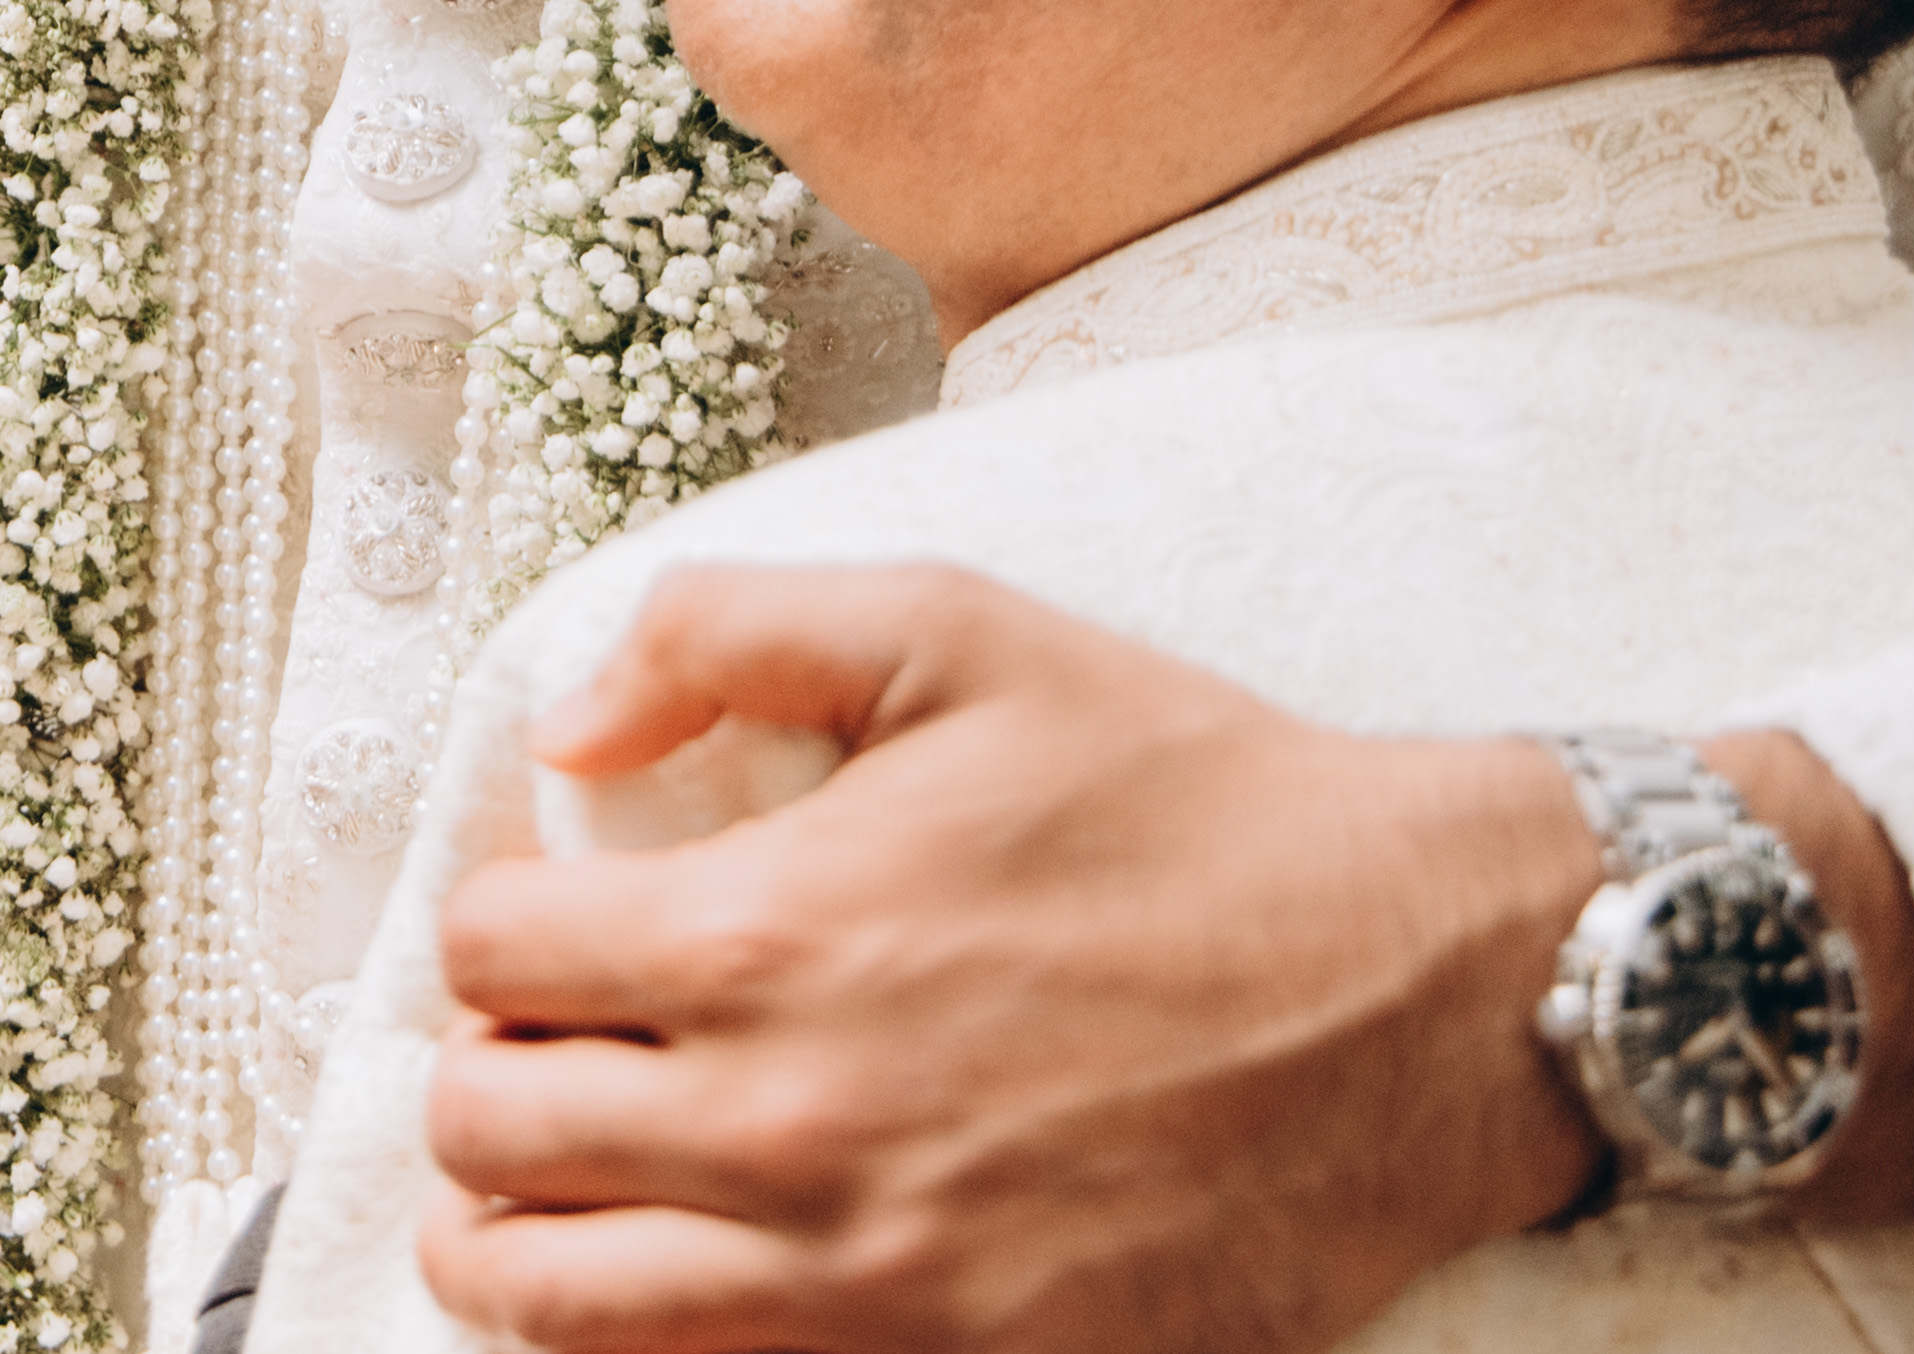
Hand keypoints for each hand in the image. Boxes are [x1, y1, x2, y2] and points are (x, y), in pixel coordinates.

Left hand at [420, 561, 1601, 1352]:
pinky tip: (685, 1273)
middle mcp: (791, 1128)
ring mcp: (870, 1281)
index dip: (496, 922)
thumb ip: (720, 632)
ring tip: (559, 1183)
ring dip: (518, 1234)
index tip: (554, 918)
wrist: (1430, 993)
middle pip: (487, 1136)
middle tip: (555, 1042)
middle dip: (491, 1073)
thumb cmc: (1196, 803)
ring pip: (553, 1303)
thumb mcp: (956, 631)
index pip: (483, 958)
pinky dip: (652, 1341)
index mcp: (768, 936)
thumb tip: (567, 724)